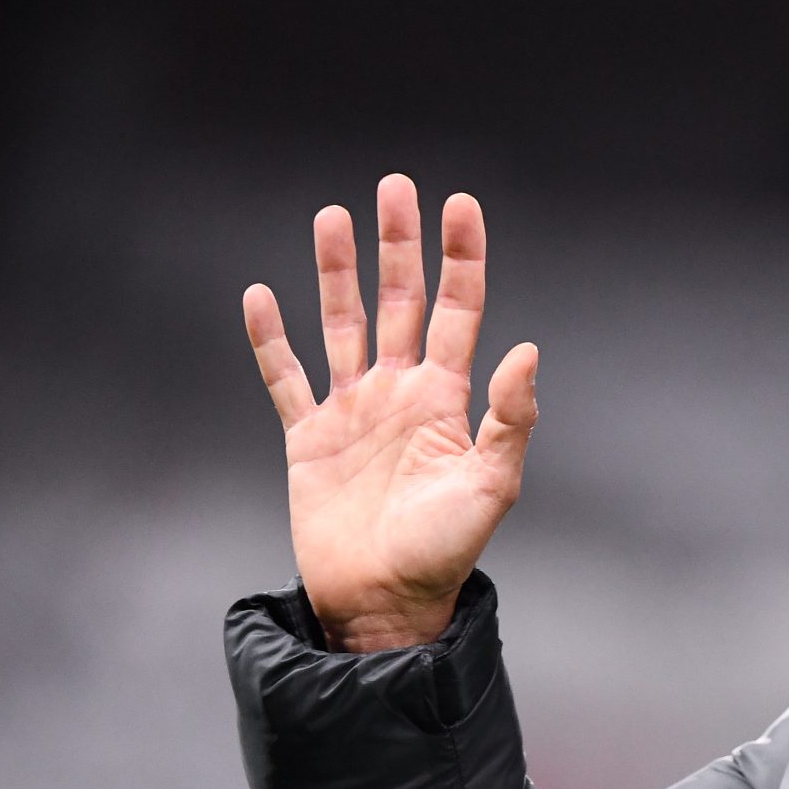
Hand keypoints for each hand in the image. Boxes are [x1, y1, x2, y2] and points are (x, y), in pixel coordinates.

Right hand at [244, 175, 538, 652]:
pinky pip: (286, 377)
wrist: (384, 602)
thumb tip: (527, 350)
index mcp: (448, 399)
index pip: (459, 311)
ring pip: (343, 324)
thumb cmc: (445, 552)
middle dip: (399, 246)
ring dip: (338, 272)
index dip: (460, 258)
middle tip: (396, 187)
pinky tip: (262, 295)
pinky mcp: (309, 438)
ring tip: (333, 215)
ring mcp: (354, 411)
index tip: (459, 205)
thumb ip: (509, 418)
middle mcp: (402, 394)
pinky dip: (271, 339)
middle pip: (401, 301)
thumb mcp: (492, 485)